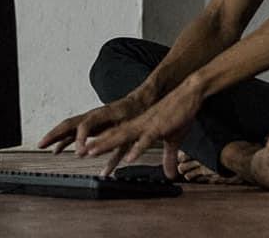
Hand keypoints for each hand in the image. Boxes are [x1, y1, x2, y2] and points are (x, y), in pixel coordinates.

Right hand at [38, 95, 147, 156]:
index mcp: (102, 115)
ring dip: (54, 135)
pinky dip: (64, 139)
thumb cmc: (134, 115)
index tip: (78, 153)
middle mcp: (92, 115)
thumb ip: (117, 153)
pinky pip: (73, 131)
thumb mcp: (129, 134)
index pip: (85, 124)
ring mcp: (89, 118)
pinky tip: (57, 149)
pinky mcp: (90, 124)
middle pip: (69, 123)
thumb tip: (106, 171)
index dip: (79, 139)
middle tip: (42, 144)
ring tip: (41, 145)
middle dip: (54, 134)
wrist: (139, 101)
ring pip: (67, 126)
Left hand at [82, 81, 202, 177]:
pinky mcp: (159, 127)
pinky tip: (129, 158)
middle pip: (113, 135)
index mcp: (139, 127)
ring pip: (123, 136)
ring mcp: (147, 125)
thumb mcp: (174, 140)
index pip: (115, 135)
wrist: (189, 94)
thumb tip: (170, 174)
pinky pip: (146, 140)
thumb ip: (169, 158)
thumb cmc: (180, 114)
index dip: (101, 143)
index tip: (86, 151)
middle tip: (79, 153)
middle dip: (96, 144)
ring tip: (92, 152)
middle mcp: (139, 125)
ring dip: (107, 144)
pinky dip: (137, 149)